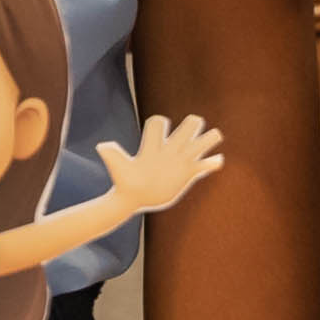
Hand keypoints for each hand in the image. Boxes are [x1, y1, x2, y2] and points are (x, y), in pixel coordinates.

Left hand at [100, 115, 229, 219]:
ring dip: (208, 139)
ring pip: (198, 145)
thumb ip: (113, 156)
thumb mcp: (119, 169)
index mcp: (153, 147)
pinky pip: (203, 166)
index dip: (160, 123)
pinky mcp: (187, 174)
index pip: (158, 126)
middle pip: (184, 129)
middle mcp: (168, 151)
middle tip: (195, 122)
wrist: (134, 197)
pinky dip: (212, 163)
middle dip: (192, 124)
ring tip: (215, 135)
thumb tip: (102, 146)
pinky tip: (217, 160)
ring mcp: (179, 162)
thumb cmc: (124, 182)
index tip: (160, 124)